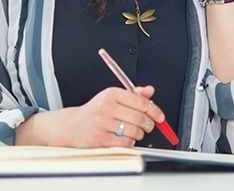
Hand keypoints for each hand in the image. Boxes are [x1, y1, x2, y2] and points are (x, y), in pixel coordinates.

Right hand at [16, 85, 164, 148]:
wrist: (73, 125)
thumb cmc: (95, 111)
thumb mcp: (113, 97)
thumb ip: (133, 94)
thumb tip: (150, 91)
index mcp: (111, 93)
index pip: (140, 101)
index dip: (154, 109)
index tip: (160, 116)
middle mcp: (107, 106)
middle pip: (139, 117)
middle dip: (149, 124)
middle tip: (149, 125)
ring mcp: (103, 123)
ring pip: (134, 131)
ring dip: (140, 134)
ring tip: (135, 131)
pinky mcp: (101, 138)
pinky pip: (126, 142)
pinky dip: (130, 142)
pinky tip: (125, 137)